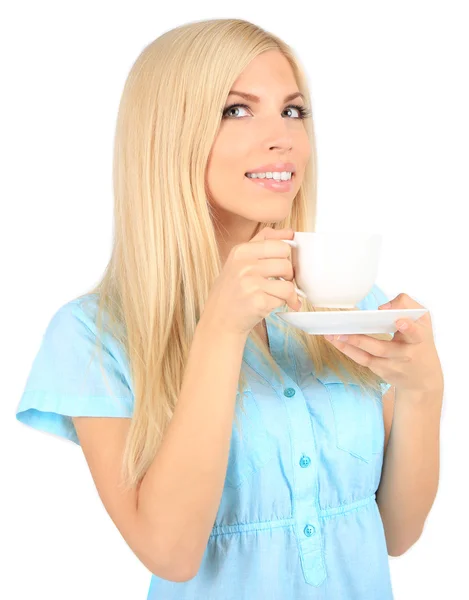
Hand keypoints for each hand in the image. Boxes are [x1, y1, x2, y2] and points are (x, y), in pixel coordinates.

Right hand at [201, 227, 301, 336]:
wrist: (219, 321)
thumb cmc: (231, 292)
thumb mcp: (238, 262)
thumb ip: (263, 243)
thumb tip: (290, 233)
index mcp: (241, 251)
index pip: (279, 244)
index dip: (285, 256)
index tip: (282, 263)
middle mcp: (244, 265)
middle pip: (286, 262)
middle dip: (288, 274)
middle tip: (280, 282)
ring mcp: (250, 283)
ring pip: (288, 282)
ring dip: (287, 292)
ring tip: (276, 295)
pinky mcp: (258, 301)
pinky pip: (284, 298)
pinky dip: (282, 304)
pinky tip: (270, 305)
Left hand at [324, 293, 443, 392]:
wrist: (424, 378)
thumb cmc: (420, 342)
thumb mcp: (422, 321)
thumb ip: (406, 305)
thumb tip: (382, 308)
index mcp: (420, 339)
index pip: (415, 333)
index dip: (408, 327)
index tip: (398, 321)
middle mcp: (406, 355)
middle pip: (383, 348)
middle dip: (362, 340)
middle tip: (346, 329)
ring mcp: (392, 366)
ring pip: (368, 356)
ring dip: (349, 344)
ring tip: (333, 334)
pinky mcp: (381, 372)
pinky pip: (362, 360)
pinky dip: (348, 350)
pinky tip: (335, 340)